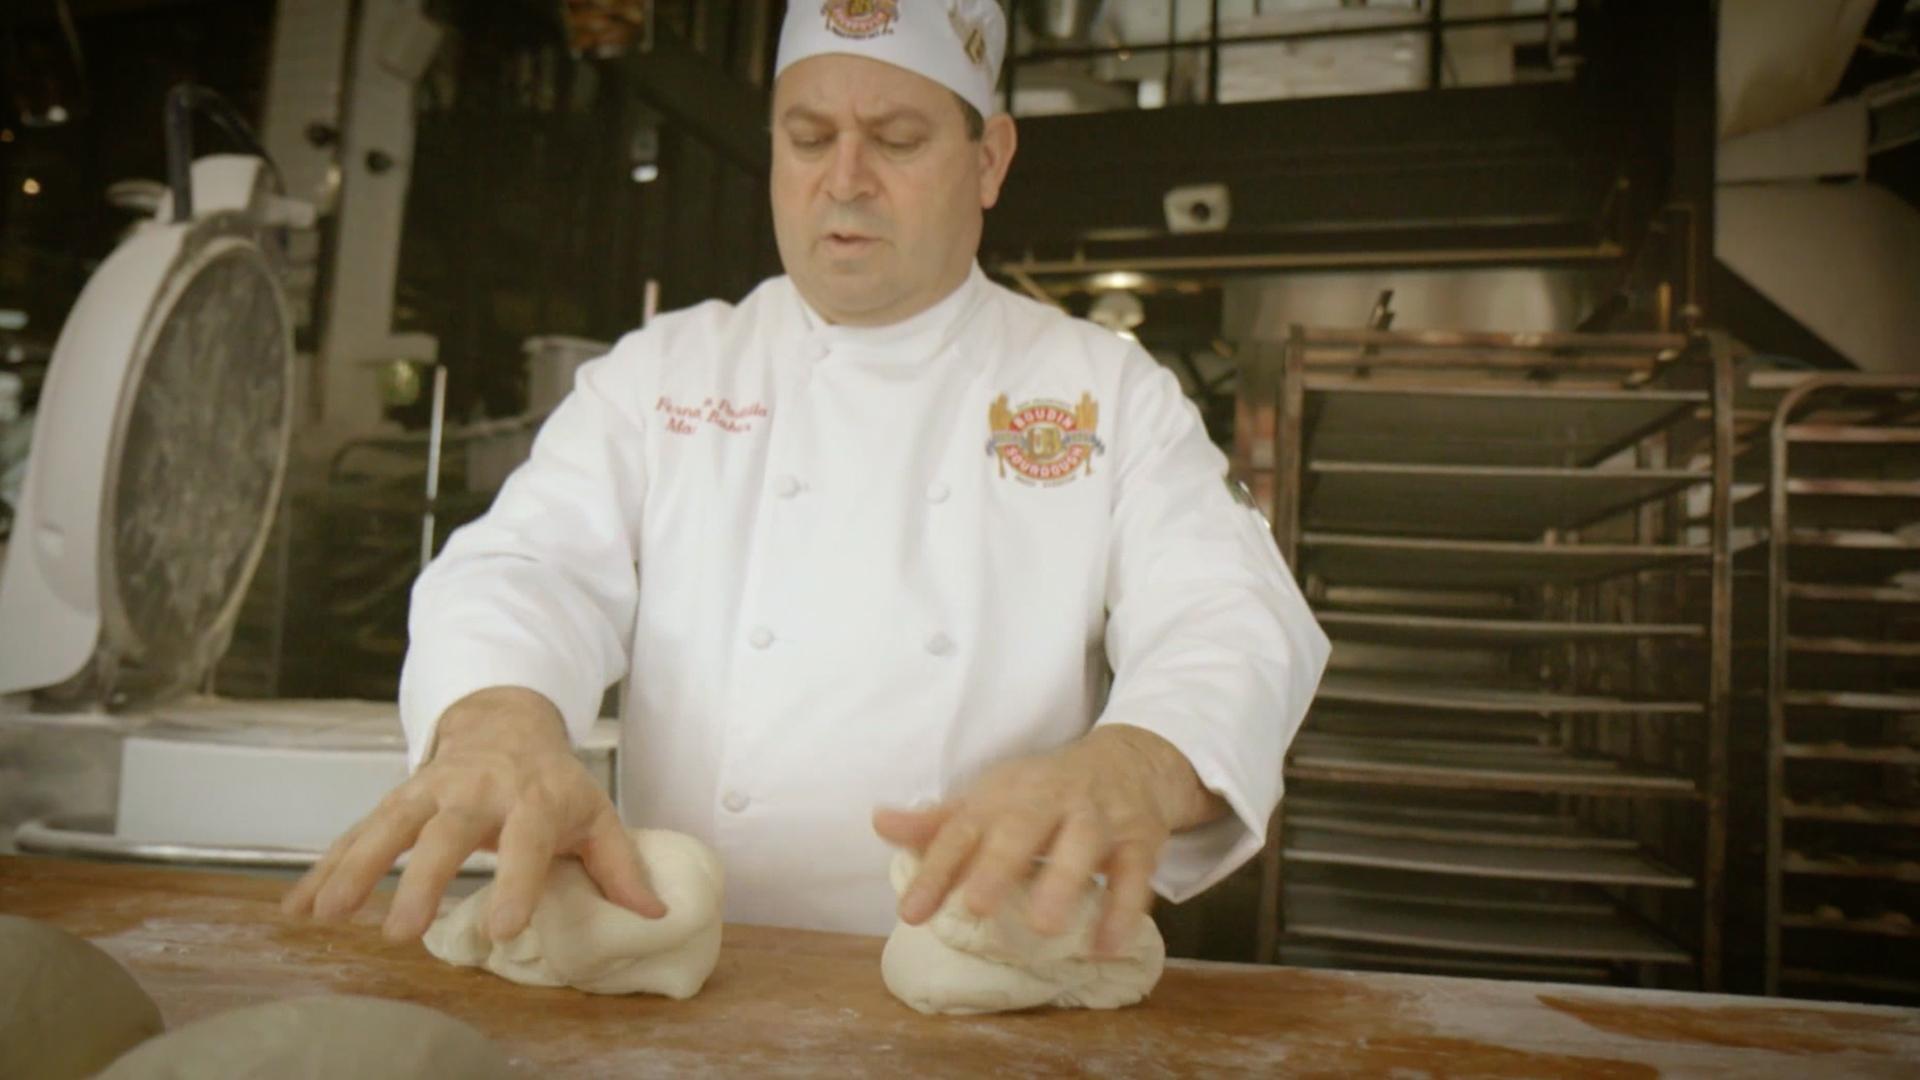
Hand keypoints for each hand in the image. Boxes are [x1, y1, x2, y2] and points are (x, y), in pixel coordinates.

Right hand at [281, 687, 664, 941]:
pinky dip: (326, 867)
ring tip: (324, 916)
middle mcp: (477, 789)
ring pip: (388, 824)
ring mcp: (431, 788)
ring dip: (353, 868)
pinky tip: (298, 905)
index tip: (503, 929)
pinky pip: (357, 831)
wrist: (508, 719)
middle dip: (421, 880)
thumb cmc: (554, 782)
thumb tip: (656, 912)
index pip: (526, 842)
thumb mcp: (595, 814)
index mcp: (532, 798)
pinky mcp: (398, 796)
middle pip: (446, 831)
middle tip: (400, 933)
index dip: (516, 883)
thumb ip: (620, 864)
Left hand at [872, 725, 1222, 956]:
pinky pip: (1134, 874)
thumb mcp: (992, 799)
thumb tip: (879, 822)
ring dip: (1064, 882)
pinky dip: (1123, 910)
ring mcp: (1097, 817)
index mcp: (1004, 794)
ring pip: (1082, 844)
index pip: (963, 829)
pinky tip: (1106, 947)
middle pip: (1022, 827)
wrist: (1128, 761)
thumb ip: (938, 822)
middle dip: (999, 865)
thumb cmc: (1044, 791)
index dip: (936, 869)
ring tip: (1045, 927)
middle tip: (976, 906)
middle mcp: (1049, 800)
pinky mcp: (1139, 838)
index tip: (911, 912)